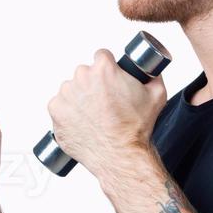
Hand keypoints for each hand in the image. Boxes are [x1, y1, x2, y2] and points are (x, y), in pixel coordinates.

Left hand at [46, 49, 166, 180]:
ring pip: (71, 89)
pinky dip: (68, 112)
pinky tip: (82, 122)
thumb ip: (154, 75)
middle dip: (93, 84)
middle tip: (104, 102)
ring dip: (79, 98)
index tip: (110, 81)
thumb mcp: (157, 95)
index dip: (108, 69)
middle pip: (85, 73)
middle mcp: (81, 78)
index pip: (101, 56)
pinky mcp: (56, 111)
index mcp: (103, 69)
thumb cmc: (136, 129)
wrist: (120, 156)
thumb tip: (151, 69)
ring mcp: (66, 94)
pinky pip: (60, 105)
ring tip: (93, 115)